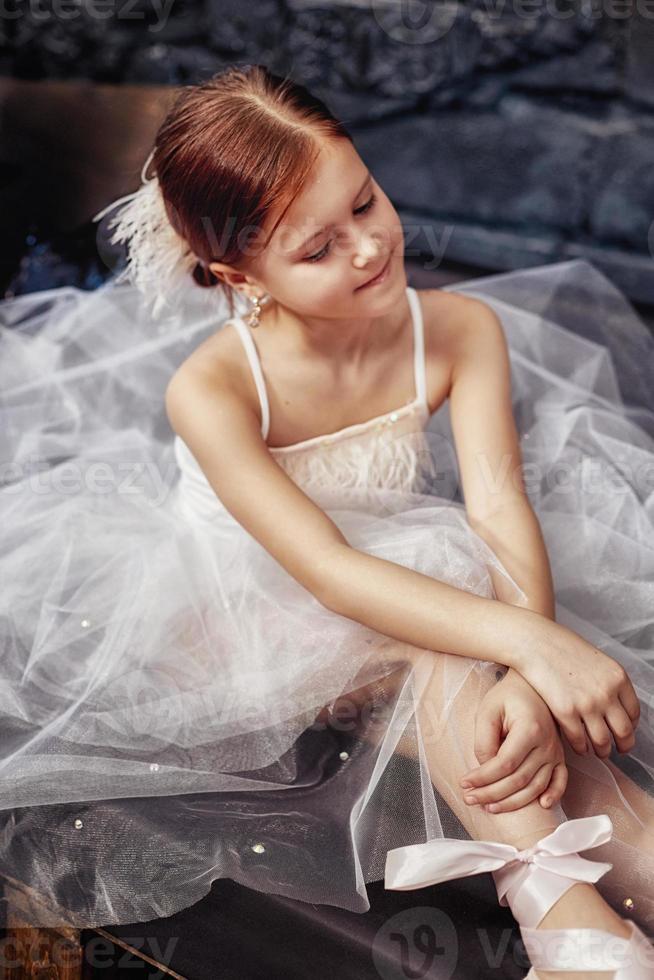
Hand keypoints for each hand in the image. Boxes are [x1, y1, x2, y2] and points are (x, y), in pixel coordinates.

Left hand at [459, 667, 567, 812]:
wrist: (531, 685)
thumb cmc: (507, 696)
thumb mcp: (488, 710)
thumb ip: (485, 740)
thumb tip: (484, 769)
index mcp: (529, 729)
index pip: (504, 764)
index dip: (483, 778)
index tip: (464, 783)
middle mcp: (547, 743)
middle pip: (519, 780)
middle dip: (491, 794)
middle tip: (469, 798)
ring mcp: (556, 752)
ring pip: (536, 787)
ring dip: (513, 802)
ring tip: (489, 808)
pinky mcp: (560, 756)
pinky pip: (561, 781)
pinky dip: (554, 795)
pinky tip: (540, 806)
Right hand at [511, 613, 640, 758]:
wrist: (535, 642)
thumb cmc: (561, 646)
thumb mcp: (596, 659)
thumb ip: (608, 681)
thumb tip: (614, 703)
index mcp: (618, 677)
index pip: (634, 712)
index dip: (631, 726)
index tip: (625, 731)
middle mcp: (607, 693)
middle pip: (624, 731)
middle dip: (623, 745)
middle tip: (618, 750)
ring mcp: (587, 704)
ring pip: (602, 741)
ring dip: (602, 750)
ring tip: (598, 751)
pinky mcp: (565, 712)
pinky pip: (578, 740)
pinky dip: (580, 747)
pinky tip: (579, 746)